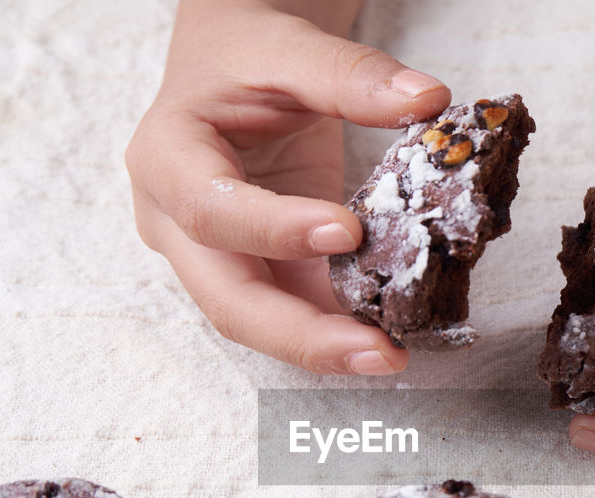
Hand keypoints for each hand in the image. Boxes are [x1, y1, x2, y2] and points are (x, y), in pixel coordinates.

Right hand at [125, 0, 449, 373]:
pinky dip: (338, 324)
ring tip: (392, 353)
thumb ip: (351, 75)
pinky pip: (293, 308)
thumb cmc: (244, 55)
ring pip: (259, 321)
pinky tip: (386, 333)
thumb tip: (428, 98)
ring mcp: (211, 258)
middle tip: (377, 351)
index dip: (273, 231)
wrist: (230, 67)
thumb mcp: (289, 47)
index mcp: (166, 159)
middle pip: (228, 300)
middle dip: (303, 335)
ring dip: (326, 344)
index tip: (347, 232)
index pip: (211, 213)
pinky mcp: (254, 271)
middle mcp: (176, 223)